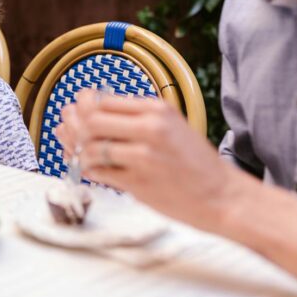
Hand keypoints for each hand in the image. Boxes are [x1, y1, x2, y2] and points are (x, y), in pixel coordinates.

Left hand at [55, 89, 240, 231]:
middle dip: (76, 129)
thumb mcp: (170, 126)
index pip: (103, 100)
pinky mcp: (139, 182)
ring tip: (81, 157)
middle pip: (91, 120)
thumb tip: (85, 110)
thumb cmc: (194, 162)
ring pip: (92, 147)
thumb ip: (134, 117)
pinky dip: (90, 171)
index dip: (83, 107)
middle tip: (73, 137)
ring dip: (80, 153)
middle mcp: (150, 128)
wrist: (222, 196)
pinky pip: (100, 172)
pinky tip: (93, 171)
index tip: (78, 115)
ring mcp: (144, 156)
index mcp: (157, 109)